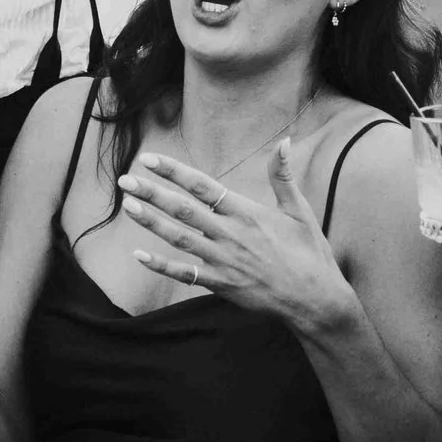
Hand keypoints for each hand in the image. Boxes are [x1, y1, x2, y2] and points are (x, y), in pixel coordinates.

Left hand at [118, 143, 355, 334]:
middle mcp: (231, 235)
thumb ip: (283, 176)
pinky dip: (162, 265)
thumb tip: (284, 141)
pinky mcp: (221, 285)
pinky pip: (185, 274)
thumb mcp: (299, 211)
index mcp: (247, 213)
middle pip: (184, 209)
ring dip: (151, 222)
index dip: (174, 172)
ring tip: (128, 206)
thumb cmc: (309, 253)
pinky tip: (139, 255)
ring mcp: (224, 261)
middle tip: (126, 180)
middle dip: (153, 193)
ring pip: (179, 238)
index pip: (203, 186)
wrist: (316, 300)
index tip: (150, 160)